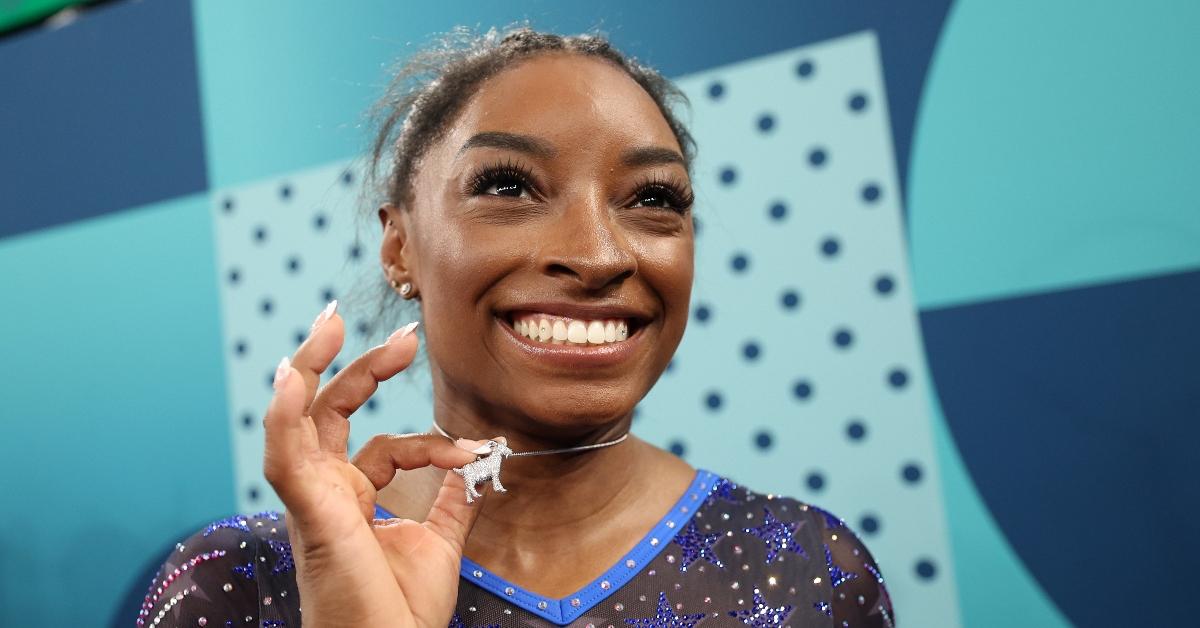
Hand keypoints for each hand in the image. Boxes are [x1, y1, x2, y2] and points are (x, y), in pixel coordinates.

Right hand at [263, 302, 490, 627]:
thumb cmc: (400, 614)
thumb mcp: (439, 545)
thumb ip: (454, 501)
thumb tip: (480, 462)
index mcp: (354, 500)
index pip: (388, 445)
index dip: (433, 442)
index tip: (474, 451)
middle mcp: (327, 492)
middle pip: (332, 412)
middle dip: (364, 366)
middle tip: (408, 337)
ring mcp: (313, 499)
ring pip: (296, 418)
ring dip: (311, 367)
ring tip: (332, 321)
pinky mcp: (309, 511)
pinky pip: (283, 455)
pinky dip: (284, 414)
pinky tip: (290, 378)